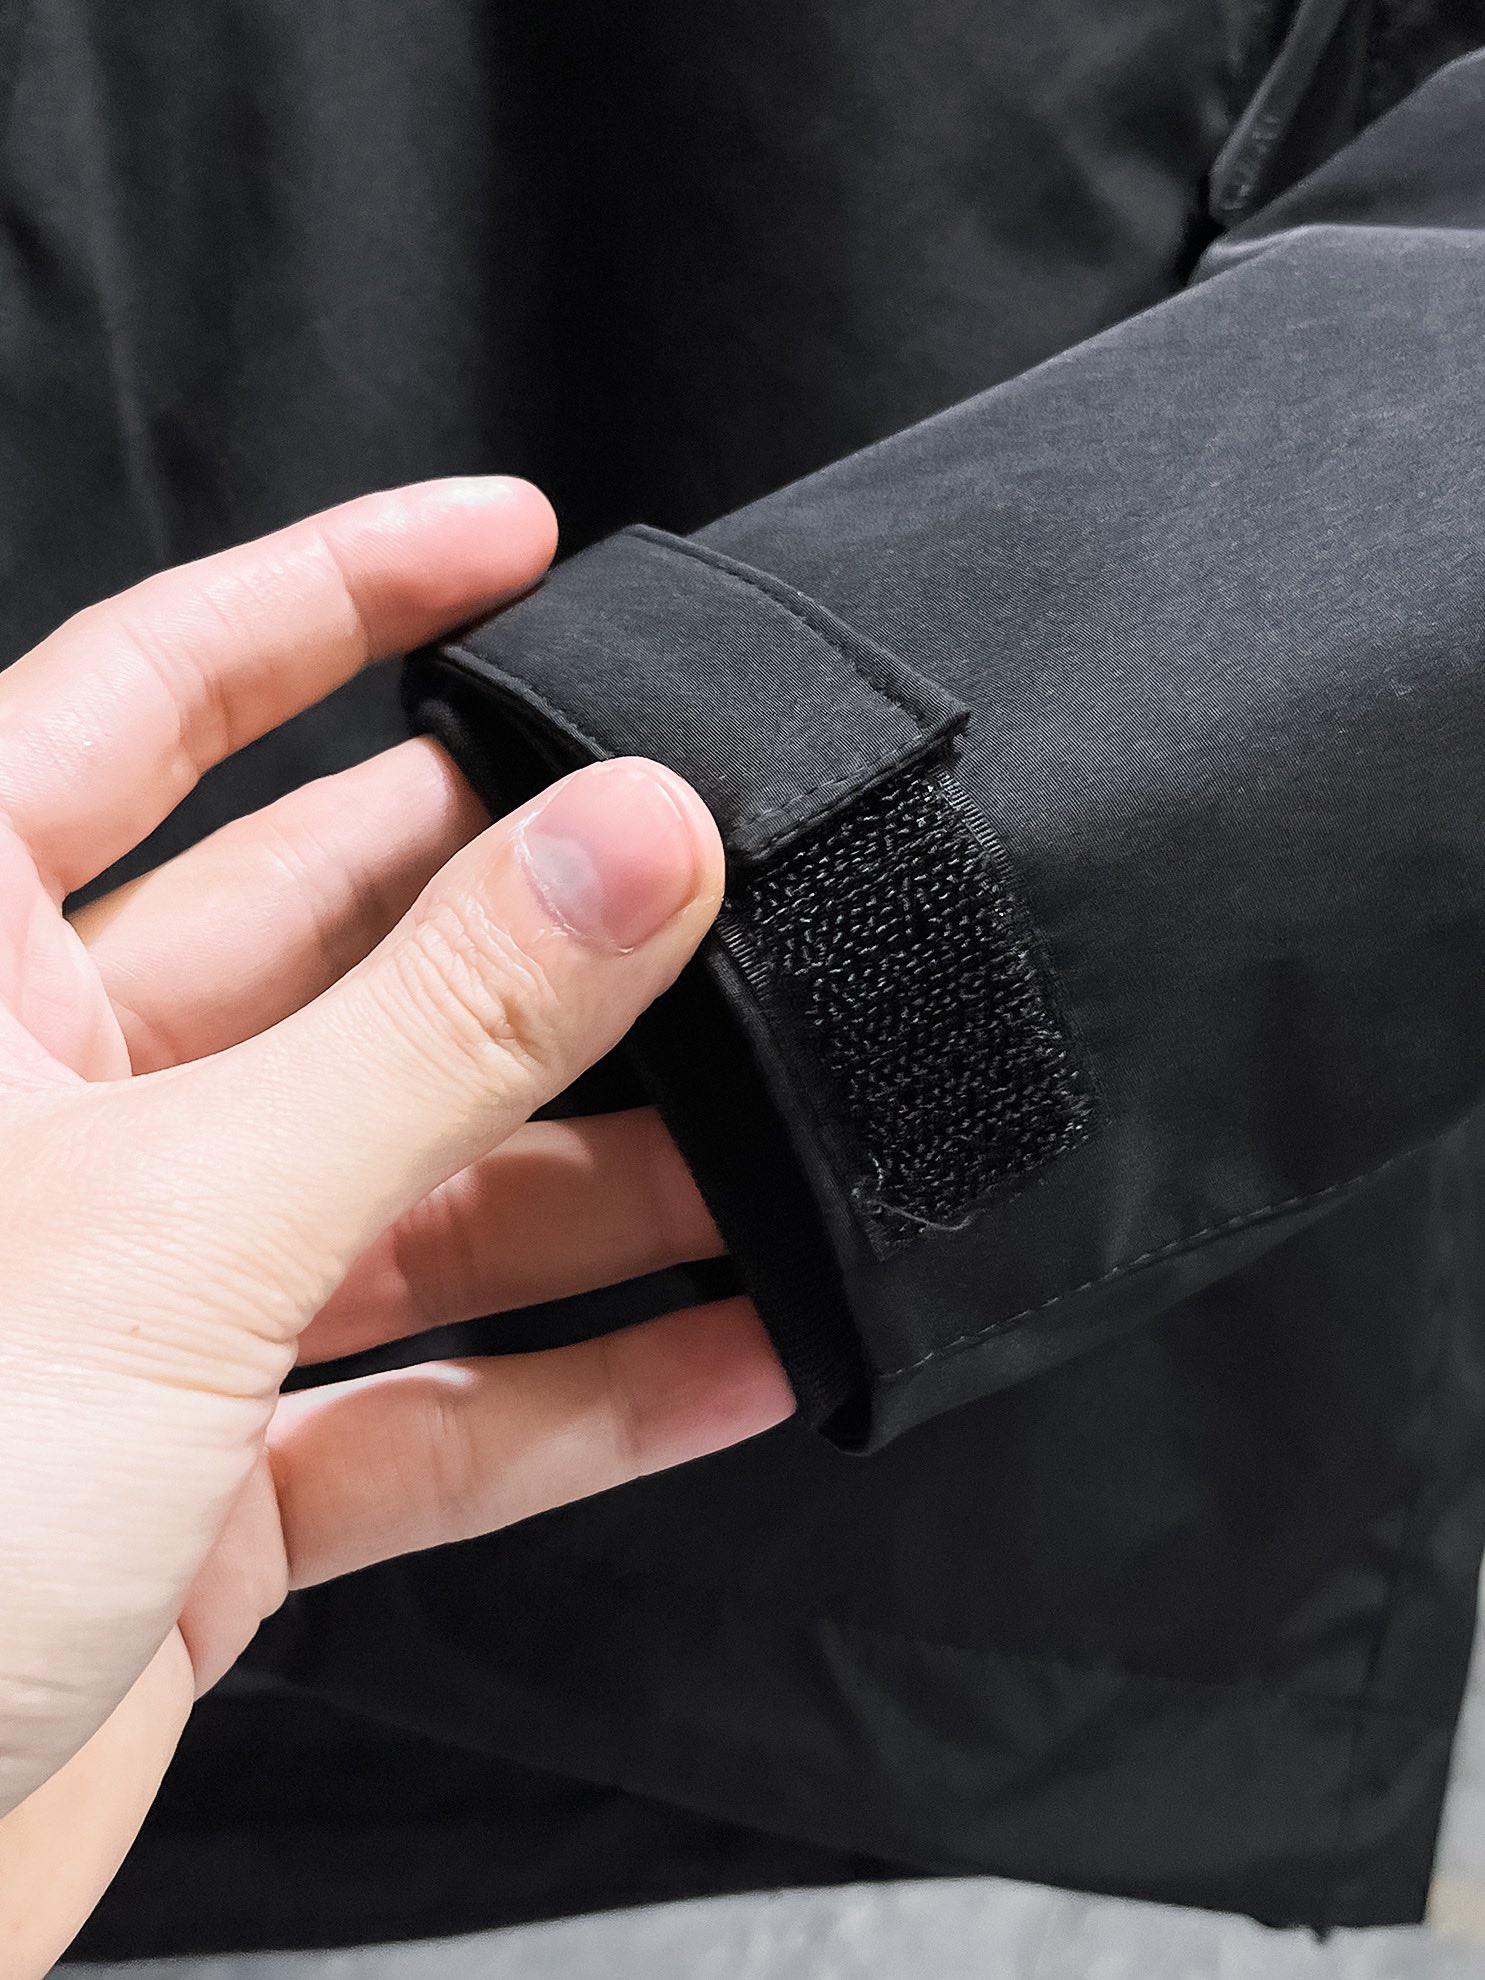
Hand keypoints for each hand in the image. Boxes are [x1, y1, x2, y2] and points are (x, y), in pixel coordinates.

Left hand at [0, 479, 789, 1968]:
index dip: (339, 594)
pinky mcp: (205, 1478)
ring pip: (415, 1186)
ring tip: (787, 1142)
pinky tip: (738, 1357)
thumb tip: (635, 838)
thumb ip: (433, 1033)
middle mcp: (54, 1113)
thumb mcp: (177, 1223)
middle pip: (337, 948)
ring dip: (604, 1180)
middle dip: (536, 918)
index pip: (155, 697)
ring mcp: (139, 1299)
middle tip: (721, 872)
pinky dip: (585, 1389)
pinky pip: (431, 1402)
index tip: (517, 541)